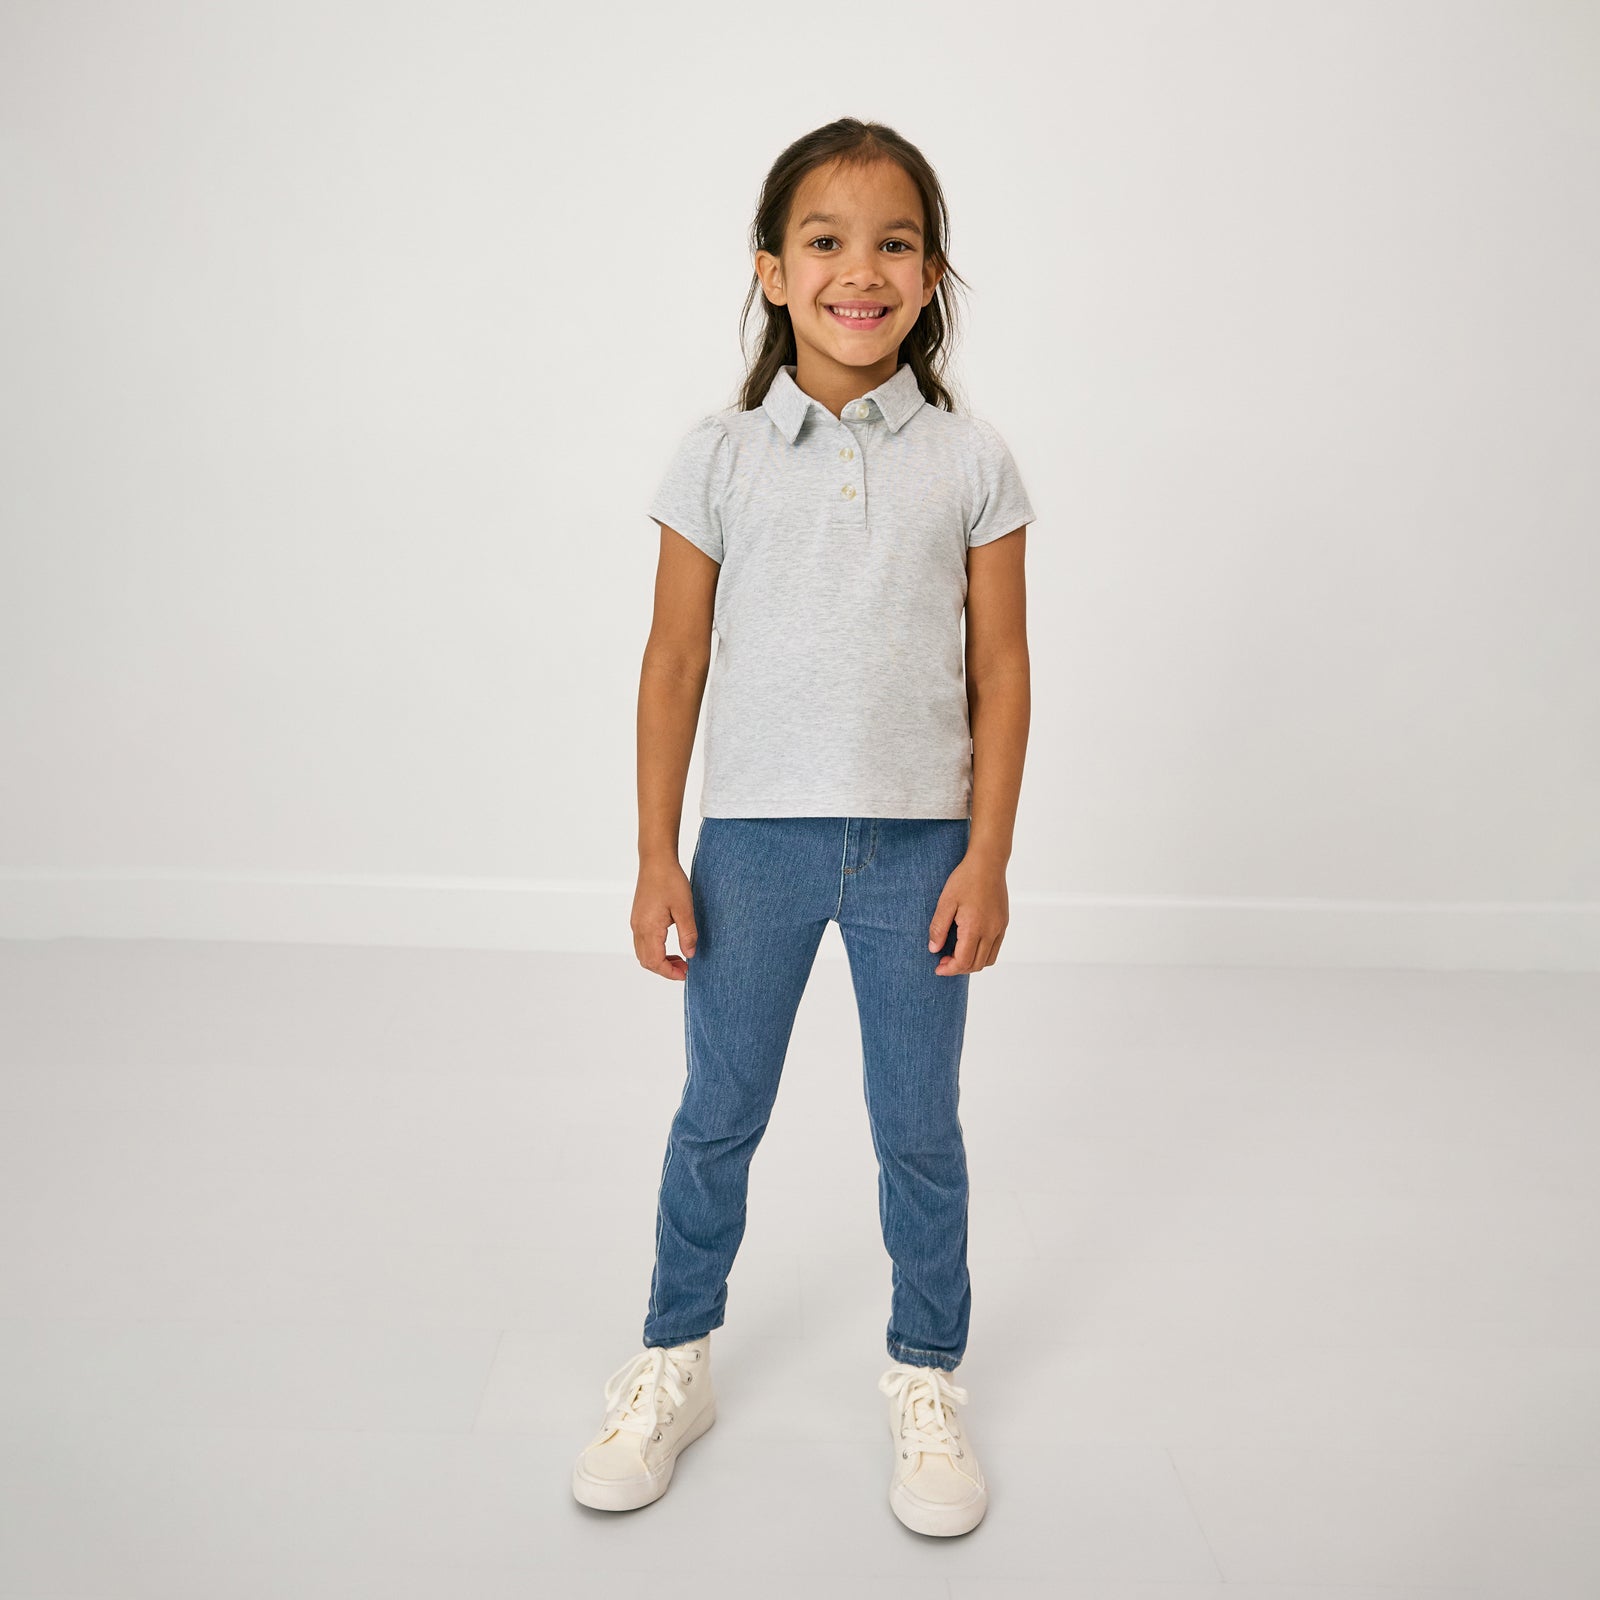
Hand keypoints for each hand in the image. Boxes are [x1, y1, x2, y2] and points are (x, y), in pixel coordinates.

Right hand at [632, 858, 697, 979]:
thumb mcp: (684, 909)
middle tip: (685, 969)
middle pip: (646, 961)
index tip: (685, 974)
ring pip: (643, 953)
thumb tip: (690, 954)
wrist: (656, 861)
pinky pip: (642, 943)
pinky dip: (654, 951)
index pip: (655, 961)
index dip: (670, 972)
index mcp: (649, 928)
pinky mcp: (638, 918)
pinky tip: (669, 946)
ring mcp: (636, 923)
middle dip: (665, 969)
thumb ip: (687, 934)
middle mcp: (638, 928)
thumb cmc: (670, 881)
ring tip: (679, 959)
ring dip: (659, 961)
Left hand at [927, 849, 1008, 973]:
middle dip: (958, 968)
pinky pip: (995, 948)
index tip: (938, 968)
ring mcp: (999, 928)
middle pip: (976, 964)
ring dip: (972, 963)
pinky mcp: (1003, 923)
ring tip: (956, 954)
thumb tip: (934, 949)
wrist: (988, 863)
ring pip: (988, 960)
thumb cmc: (965, 879)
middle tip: (943, 960)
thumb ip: (938, 928)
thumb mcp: (945, 902)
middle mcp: (991, 931)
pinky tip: (970, 944)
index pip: (963, 961)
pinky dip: (982, 954)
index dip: (949, 969)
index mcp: (975, 928)